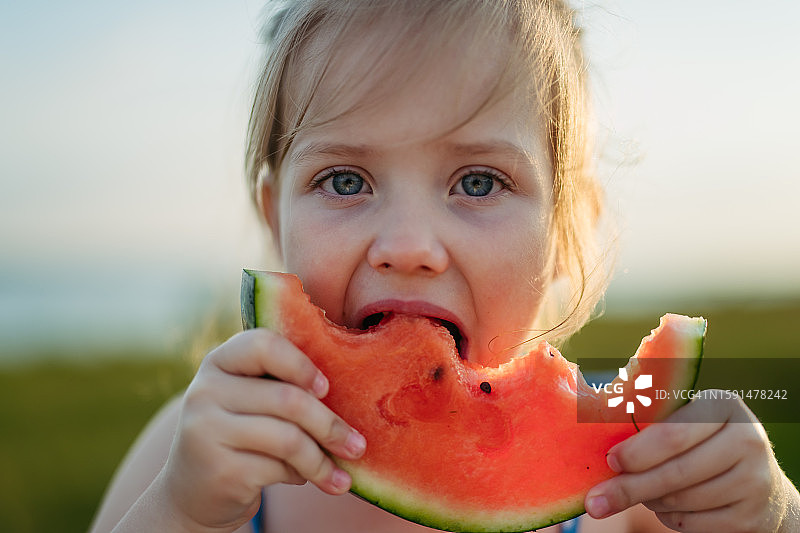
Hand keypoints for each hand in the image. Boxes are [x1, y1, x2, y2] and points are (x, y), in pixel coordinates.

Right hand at [151, 329, 366, 531]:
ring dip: (323, 460)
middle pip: (288, 399)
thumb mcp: (248, 401)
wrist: (191, 493)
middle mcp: (205, 391)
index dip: (301, 364)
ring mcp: (206, 431)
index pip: (263, 344)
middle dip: (330, 425)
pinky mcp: (218, 469)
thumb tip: (350, 395)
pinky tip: (306, 479)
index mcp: (219, 362)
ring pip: (289, 439)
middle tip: (358, 445)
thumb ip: (281, 386)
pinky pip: (278, 469)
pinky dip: (301, 476)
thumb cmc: (238, 435)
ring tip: (343, 477)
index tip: (327, 388)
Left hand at [584, 391, 797, 531]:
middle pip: (674, 472)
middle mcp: (748, 439)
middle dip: (629, 487)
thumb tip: (597, 444)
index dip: (636, 451)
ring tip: (643, 492)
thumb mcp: (686, 420)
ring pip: (681, 500)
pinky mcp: (754, 516)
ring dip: (650, 501)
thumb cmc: (703, 442)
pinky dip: (670, 518)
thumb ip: (651, 424)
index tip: (609, 461)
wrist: (761, 483)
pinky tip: (667, 506)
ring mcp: (756, 480)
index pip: (672, 433)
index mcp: (723, 405)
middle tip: (596, 500)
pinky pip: (694, 524)